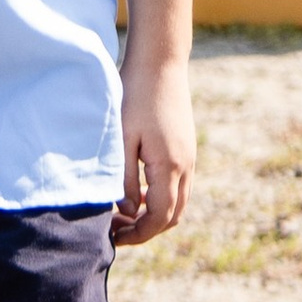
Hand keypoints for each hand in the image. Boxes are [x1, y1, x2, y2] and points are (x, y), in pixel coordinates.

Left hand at [114, 54, 194, 244]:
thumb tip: (126, 213)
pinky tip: (135, 191)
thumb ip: (123, 180)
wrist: (160, 64)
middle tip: (114, 228)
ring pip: (177, 203)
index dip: (137, 235)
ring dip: (152, 215)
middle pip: (172, 216)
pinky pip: (178, 186)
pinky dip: (159, 198)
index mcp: (169, 167)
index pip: (159, 218)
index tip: (113, 238)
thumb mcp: (121, 141)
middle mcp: (185, 166)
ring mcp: (189, 158)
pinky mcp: (185, 149)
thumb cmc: (134, 98)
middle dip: (144, 230)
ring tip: (122, 213)